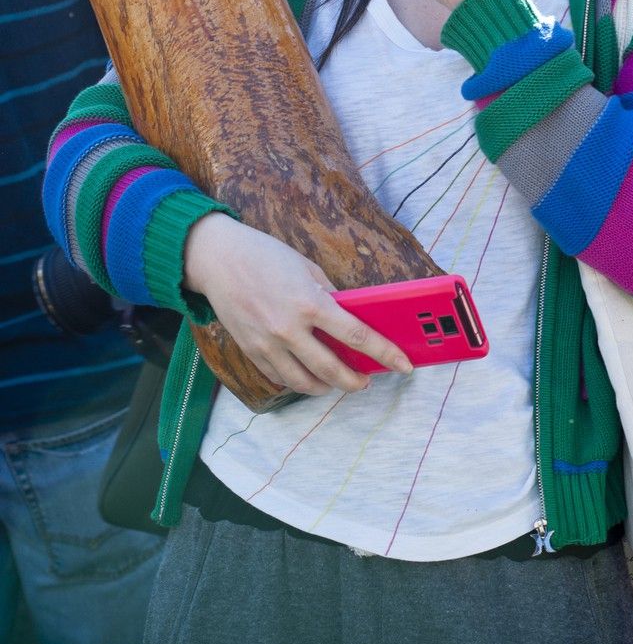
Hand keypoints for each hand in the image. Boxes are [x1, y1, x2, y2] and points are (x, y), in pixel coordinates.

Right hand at [184, 212, 413, 395]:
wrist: (218, 260)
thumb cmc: (266, 256)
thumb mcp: (307, 268)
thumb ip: (330, 296)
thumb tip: (350, 318)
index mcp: (310, 303)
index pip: (356, 336)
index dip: (384, 354)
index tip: (403, 365)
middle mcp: (289, 329)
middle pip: (332, 369)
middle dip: (355, 381)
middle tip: (367, 381)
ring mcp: (268, 344)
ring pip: (304, 382)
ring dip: (328, 387)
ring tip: (339, 382)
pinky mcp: (251, 351)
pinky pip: (281, 377)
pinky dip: (299, 381)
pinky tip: (309, 376)